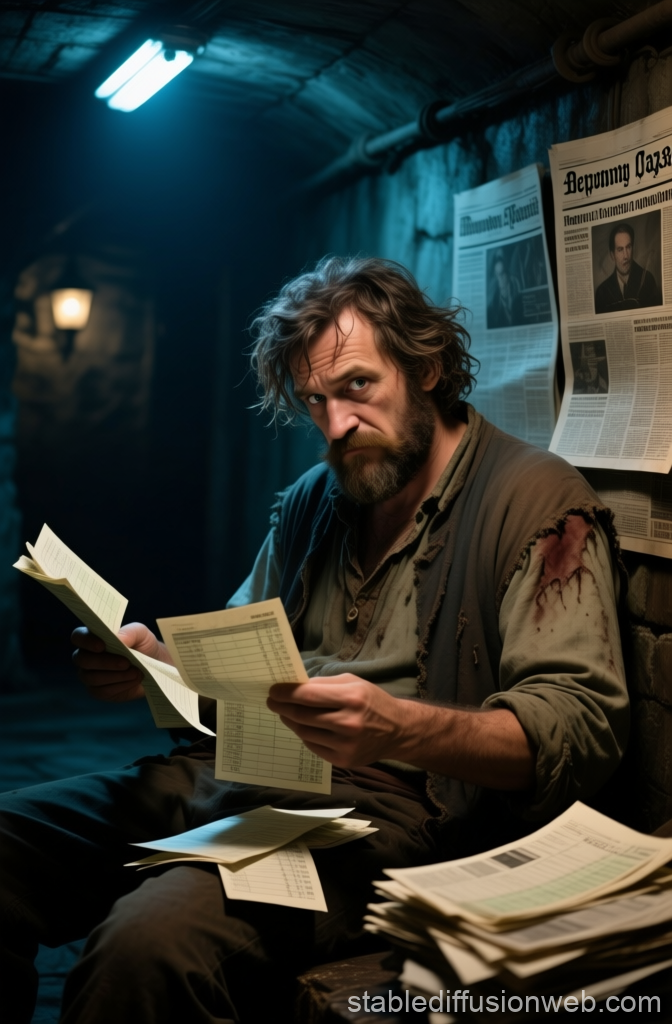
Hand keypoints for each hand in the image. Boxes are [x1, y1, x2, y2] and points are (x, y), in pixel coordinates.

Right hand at [71, 623, 171, 702]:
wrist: (155, 666)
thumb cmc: (143, 646)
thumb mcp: (142, 634)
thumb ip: (130, 632)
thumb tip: (119, 638)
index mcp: (93, 638)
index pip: (78, 637)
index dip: (86, 641)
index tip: (102, 645)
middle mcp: (87, 656)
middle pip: (82, 660)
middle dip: (104, 662)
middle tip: (126, 662)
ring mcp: (90, 675)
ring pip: (92, 677)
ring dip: (116, 675)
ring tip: (136, 672)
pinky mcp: (99, 691)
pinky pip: (102, 691)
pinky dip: (120, 686)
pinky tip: (133, 680)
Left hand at [267, 674, 403, 767]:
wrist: (398, 730)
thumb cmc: (373, 701)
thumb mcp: (353, 682)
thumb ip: (324, 683)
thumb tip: (295, 686)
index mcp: (351, 698)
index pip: (308, 695)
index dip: (286, 693)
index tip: (273, 690)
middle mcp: (348, 723)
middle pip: (302, 715)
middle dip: (282, 707)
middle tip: (272, 701)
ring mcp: (345, 745)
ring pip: (304, 732)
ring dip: (290, 721)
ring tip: (285, 713)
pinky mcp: (343, 760)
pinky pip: (313, 746)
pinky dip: (304, 735)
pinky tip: (303, 727)